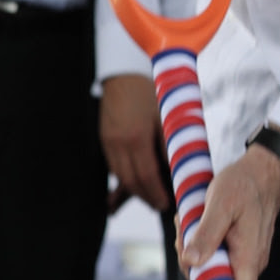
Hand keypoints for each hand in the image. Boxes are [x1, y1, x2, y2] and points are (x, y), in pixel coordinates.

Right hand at [100, 74, 168, 213]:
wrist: (125, 74)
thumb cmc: (152, 92)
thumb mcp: (167, 116)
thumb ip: (169, 143)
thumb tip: (176, 168)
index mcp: (137, 137)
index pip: (147, 175)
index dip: (156, 193)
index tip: (166, 203)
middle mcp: (119, 143)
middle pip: (131, 180)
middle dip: (146, 196)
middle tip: (160, 205)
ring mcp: (108, 142)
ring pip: (120, 176)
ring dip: (134, 190)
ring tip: (150, 197)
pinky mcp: (104, 139)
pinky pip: (114, 166)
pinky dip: (124, 177)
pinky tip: (131, 185)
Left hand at [176, 143, 279, 279]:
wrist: (264, 169)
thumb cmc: (244, 184)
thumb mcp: (220, 204)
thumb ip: (206, 234)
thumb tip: (191, 263)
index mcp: (249, 257)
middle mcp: (250, 262)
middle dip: (192, 264)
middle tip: (185, 232)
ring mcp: (246, 256)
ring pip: (212, 269)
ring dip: (194, 250)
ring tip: (191, 221)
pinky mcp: (239, 249)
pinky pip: (216, 256)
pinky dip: (202, 243)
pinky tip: (198, 222)